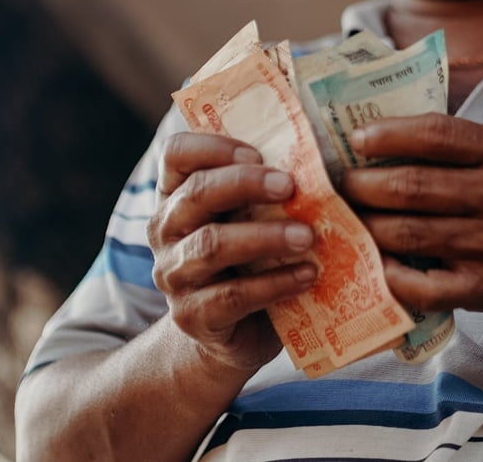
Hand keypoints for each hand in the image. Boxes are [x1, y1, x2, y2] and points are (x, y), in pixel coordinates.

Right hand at [147, 132, 316, 370]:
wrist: (235, 335)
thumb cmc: (251, 263)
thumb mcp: (250, 221)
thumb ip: (265, 192)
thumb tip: (316, 158)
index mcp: (176, 196)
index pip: (177, 154)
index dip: (213, 146)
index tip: (258, 153)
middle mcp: (166, 231)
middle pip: (196, 194)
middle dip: (245, 184)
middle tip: (291, 186)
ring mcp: (174, 275)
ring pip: (212, 245)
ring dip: (265, 236)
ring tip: (307, 236)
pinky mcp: (193, 316)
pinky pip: (233, 296)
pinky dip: (274, 284)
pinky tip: (307, 275)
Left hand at [341, 114, 482, 317]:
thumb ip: (443, 143)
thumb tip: (365, 135)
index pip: (437, 135)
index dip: (388, 135)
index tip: (355, 140)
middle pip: (412, 187)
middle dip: (364, 185)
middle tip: (342, 186)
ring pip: (407, 234)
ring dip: (367, 226)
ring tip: (349, 218)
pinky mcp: (480, 287)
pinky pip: (420, 285)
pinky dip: (387, 274)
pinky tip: (373, 261)